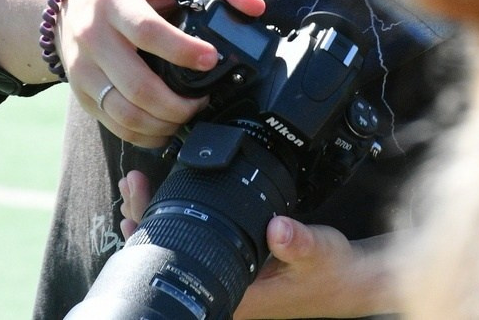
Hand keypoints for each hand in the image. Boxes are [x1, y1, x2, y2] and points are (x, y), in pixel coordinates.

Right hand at [60, 0, 265, 147]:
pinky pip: (117, 126)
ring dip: (165, 123)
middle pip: (138, 85)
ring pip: (127, 112)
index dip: (183, 51)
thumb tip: (254, 7)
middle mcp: (93, 35)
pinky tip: (166, 126)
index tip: (211, 60)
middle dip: (179, 104)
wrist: (72, 7)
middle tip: (203, 101)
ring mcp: (83, 69)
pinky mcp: (82, 94)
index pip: (148, 31)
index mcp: (115, 1)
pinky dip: (147, 134)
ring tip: (187, 114)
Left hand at [118, 172, 388, 318]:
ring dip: (157, 219)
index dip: (152, 236)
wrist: (346, 283)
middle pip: (169, 257)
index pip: (180, 267)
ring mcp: (226, 282)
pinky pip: (194, 246)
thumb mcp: (318, 251)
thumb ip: (299, 241)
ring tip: (138, 188)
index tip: (136, 203)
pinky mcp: (231, 269)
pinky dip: (177, 222)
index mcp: (237, 294)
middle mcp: (224, 293)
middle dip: (144, 220)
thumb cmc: (330, 272)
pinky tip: (167, 202)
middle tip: (132, 184)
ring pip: (178, 251)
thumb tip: (279, 230)